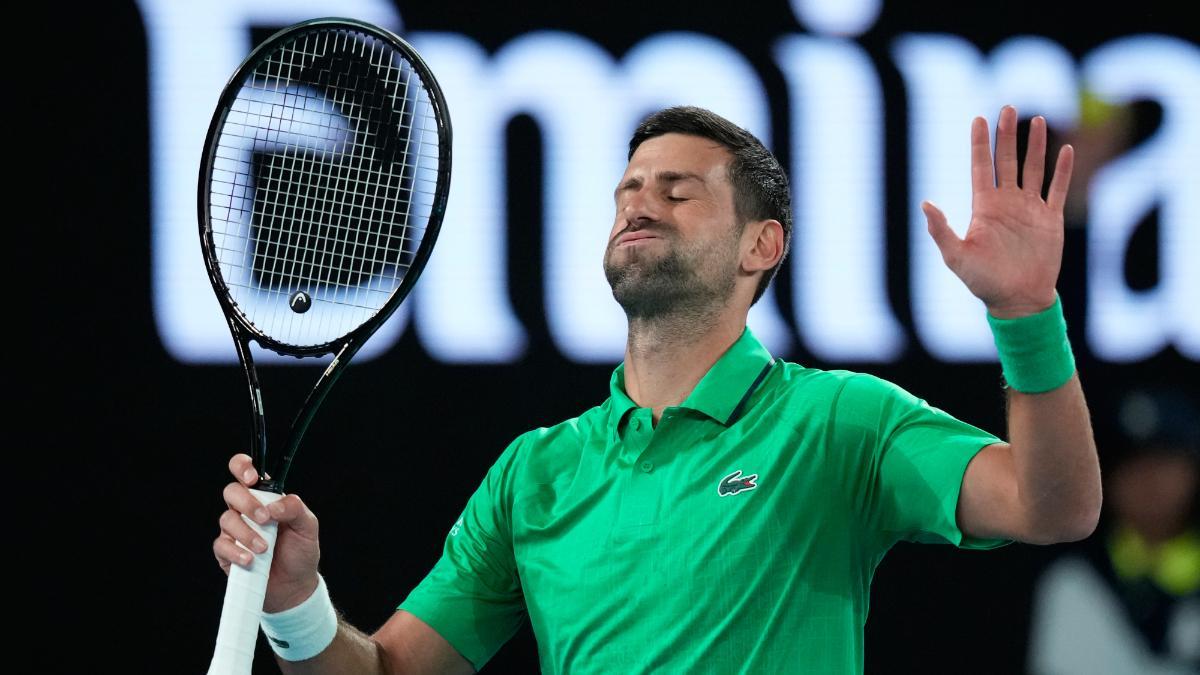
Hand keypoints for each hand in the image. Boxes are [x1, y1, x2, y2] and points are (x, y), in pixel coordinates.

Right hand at [213, 454, 321, 612]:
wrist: (294, 586)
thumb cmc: (300, 551)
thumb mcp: (307, 526)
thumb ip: (294, 508)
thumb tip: (273, 506)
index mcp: (266, 497)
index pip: (245, 471)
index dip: (243, 467)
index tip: (252, 479)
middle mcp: (246, 510)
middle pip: (232, 492)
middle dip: (247, 504)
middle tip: (265, 519)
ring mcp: (235, 530)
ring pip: (227, 519)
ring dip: (247, 533)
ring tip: (264, 549)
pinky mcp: (226, 552)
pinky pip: (221, 545)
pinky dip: (236, 552)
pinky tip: (250, 560)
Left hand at [922, 105, 1074, 317]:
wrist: (1017, 300)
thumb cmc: (983, 282)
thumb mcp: (957, 257)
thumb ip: (942, 231)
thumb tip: (925, 203)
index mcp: (984, 207)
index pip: (981, 167)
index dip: (980, 143)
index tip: (978, 118)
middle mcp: (1006, 203)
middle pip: (1006, 160)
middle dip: (1007, 135)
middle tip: (1008, 107)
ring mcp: (1030, 209)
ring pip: (1033, 168)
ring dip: (1035, 145)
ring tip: (1037, 119)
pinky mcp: (1050, 219)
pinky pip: (1058, 189)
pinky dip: (1063, 171)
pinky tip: (1066, 150)